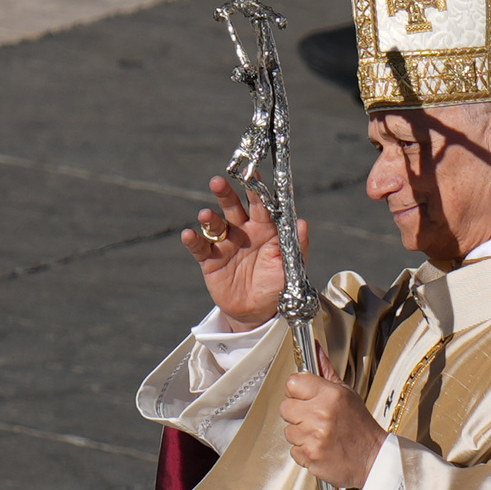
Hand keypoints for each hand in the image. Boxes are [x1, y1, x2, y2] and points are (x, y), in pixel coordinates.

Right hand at [181, 176, 308, 331]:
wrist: (259, 313)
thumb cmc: (278, 287)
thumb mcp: (291, 267)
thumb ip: (296, 245)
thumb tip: (303, 223)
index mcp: (265, 229)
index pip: (260, 205)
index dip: (256, 190)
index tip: (253, 176)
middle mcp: (243, 232)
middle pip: (233, 207)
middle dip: (225, 194)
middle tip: (218, 182)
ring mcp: (226, 244)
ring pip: (215, 224)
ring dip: (209, 218)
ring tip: (205, 215)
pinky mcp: (210, 260)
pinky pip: (200, 247)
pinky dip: (193, 240)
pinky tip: (188, 234)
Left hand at [280, 347, 385, 488]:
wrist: (373, 458)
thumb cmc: (360, 426)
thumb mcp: (347, 393)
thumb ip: (326, 371)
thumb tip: (315, 349)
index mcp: (330, 395)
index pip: (292, 383)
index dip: (296, 391)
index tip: (304, 396)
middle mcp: (320, 414)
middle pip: (285, 407)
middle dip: (297, 413)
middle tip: (313, 417)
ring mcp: (314, 436)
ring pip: (288, 431)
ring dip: (301, 433)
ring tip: (319, 433)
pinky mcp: (310, 455)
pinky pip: (293, 450)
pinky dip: (304, 451)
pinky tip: (319, 446)